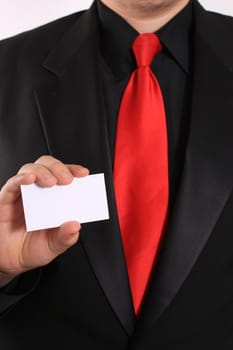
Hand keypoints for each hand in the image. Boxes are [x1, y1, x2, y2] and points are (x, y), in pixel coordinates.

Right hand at [0, 155, 88, 283]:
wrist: (11, 260)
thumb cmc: (33, 248)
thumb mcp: (55, 246)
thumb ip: (66, 237)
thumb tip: (75, 225)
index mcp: (56, 198)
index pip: (65, 175)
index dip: (74, 170)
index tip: (84, 174)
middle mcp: (40, 191)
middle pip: (48, 166)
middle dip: (59, 168)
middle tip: (67, 180)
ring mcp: (23, 192)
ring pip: (31, 169)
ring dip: (42, 171)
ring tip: (51, 182)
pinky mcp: (7, 197)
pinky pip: (13, 183)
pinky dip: (21, 179)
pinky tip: (29, 179)